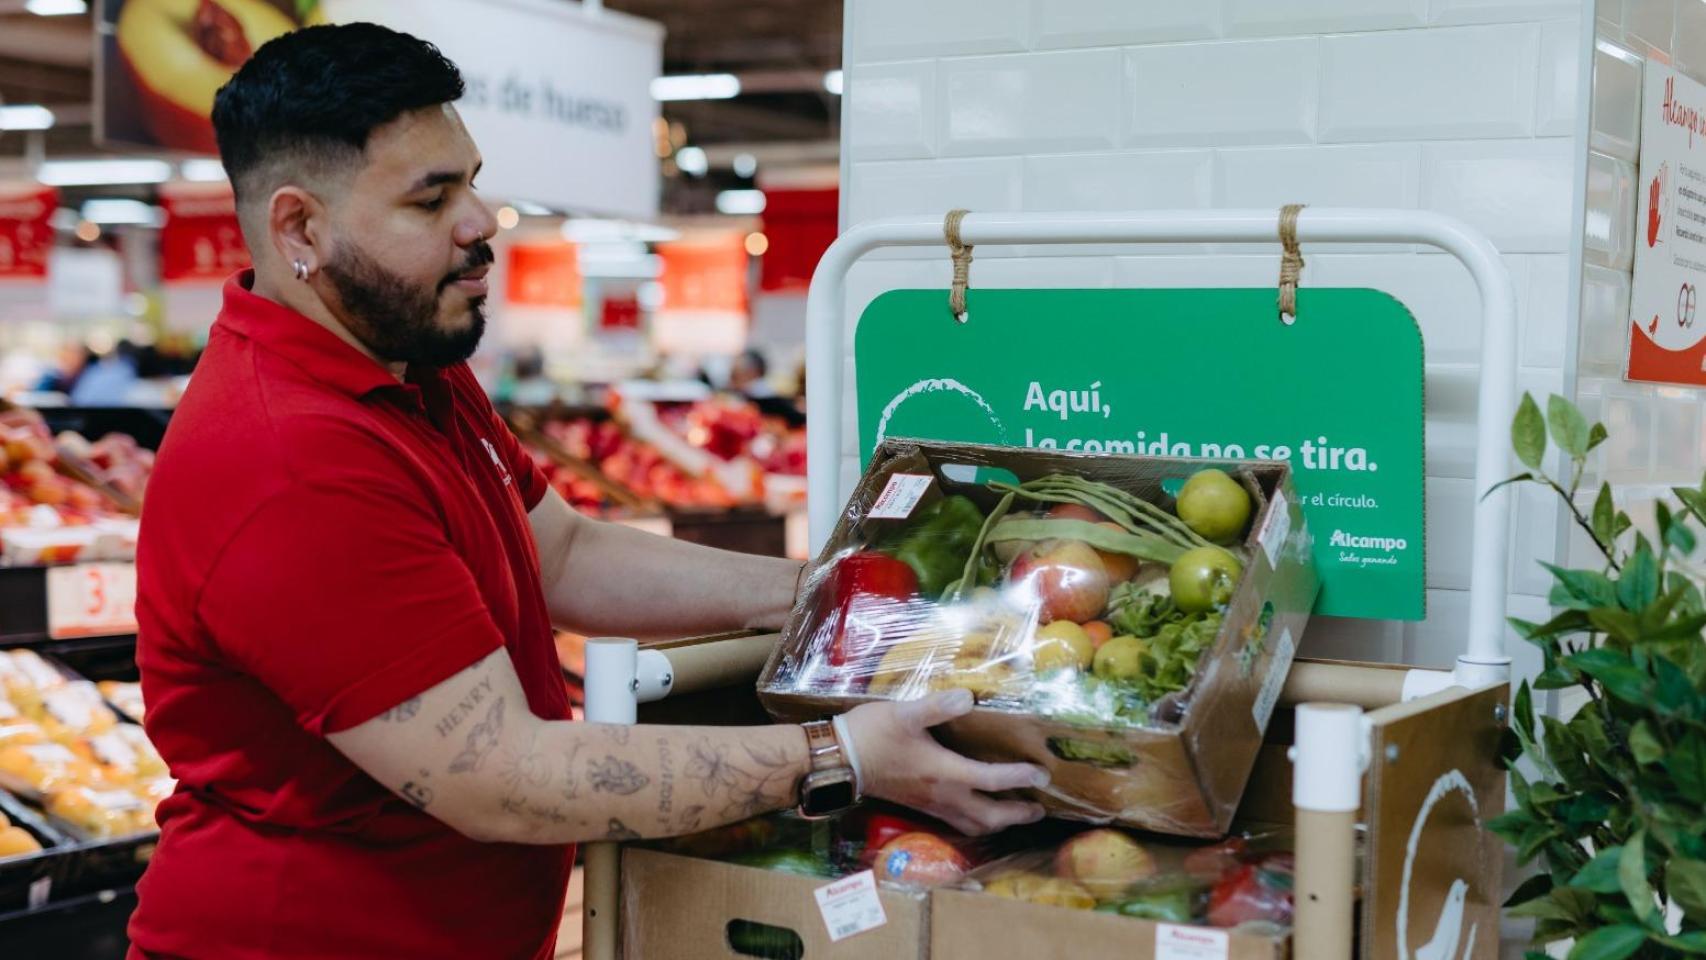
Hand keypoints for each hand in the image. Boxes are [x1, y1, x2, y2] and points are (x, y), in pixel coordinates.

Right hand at [841, 689, 1048, 835]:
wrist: (840, 760)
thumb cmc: (872, 734)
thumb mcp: (905, 713)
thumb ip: (938, 706)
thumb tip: (968, 697)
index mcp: (944, 772)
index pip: (991, 779)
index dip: (1019, 777)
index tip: (1043, 774)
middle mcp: (942, 795)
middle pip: (989, 815)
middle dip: (1017, 814)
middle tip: (1040, 807)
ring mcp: (930, 805)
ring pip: (973, 825)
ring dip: (998, 823)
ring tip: (1016, 816)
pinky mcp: (920, 806)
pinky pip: (957, 823)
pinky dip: (976, 823)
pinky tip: (978, 813)